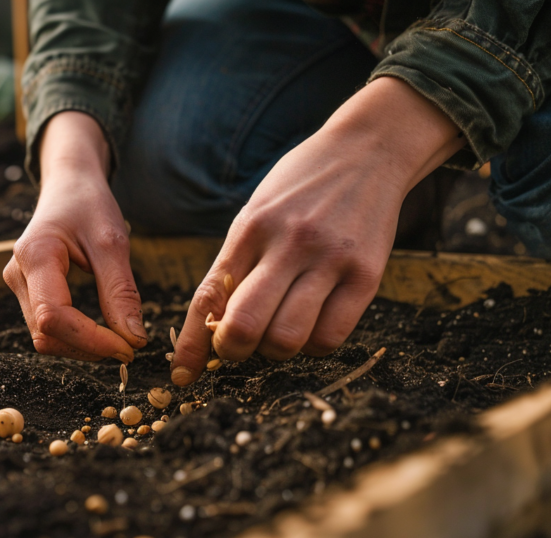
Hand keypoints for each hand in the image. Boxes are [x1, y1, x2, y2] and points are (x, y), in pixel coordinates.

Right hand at [4, 112, 146, 362]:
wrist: (68, 186)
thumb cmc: (89, 205)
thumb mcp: (112, 242)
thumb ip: (121, 292)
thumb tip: (133, 338)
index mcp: (35, 255)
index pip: (54, 316)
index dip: (90, 340)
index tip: (128, 347)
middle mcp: (17, 273)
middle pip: (46, 333)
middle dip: (88, 347)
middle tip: (130, 345)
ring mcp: (19, 284)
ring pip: (45, 337)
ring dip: (82, 347)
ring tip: (118, 337)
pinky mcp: (27, 292)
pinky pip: (47, 328)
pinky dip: (76, 337)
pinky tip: (101, 331)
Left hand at [170, 77, 464, 384]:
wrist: (368, 151)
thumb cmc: (302, 188)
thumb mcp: (257, 213)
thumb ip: (236, 265)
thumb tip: (212, 327)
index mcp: (250, 228)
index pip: (209, 297)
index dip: (191, 344)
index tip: (182, 374)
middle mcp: (287, 244)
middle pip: (244, 327)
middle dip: (232, 352)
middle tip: (238, 347)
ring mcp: (329, 260)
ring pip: (287, 340)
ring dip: (275, 351)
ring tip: (279, 332)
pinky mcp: (365, 275)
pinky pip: (331, 337)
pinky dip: (313, 346)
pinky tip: (312, 328)